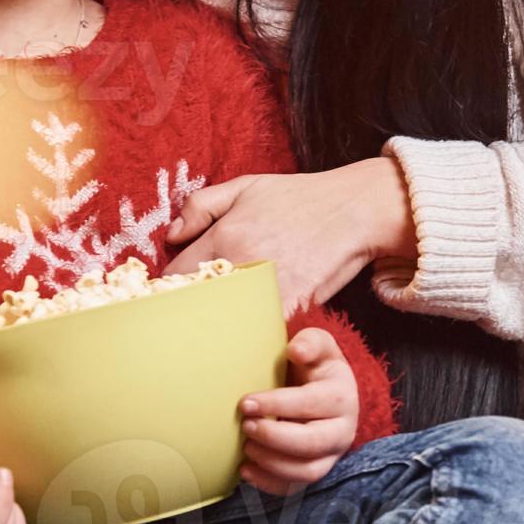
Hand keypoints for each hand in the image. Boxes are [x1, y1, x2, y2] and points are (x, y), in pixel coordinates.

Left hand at [165, 159, 417, 312]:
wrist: (354, 209)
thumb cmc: (299, 197)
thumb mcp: (245, 186)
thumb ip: (201, 206)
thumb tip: (171, 235)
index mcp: (223, 235)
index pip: (175, 275)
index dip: (169, 287)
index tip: (172, 295)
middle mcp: (240, 264)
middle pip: (195, 303)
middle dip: (187, 311)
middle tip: (184, 319)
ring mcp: (266, 288)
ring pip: (224, 321)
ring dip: (215, 327)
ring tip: (211, 331)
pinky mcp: (292, 305)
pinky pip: (260, 328)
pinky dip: (249, 335)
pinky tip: (243, 337)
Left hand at [237, 327, 360, 494]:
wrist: (323, 390)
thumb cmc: (314, 366)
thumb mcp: (318, 346)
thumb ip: (310, 342)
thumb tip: (296, 350)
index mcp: (341, 395)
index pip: (311, 404)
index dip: (277, 405)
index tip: (245, 402)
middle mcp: (342, 430)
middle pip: (312, 443)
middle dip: (275, 437)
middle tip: (246, 426)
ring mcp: (331, 455)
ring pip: (308, 472)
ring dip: (272, 463)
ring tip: (245, 447)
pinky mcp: (316, 471)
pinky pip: (295, 489)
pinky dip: (269, 484)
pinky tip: (245, 470)